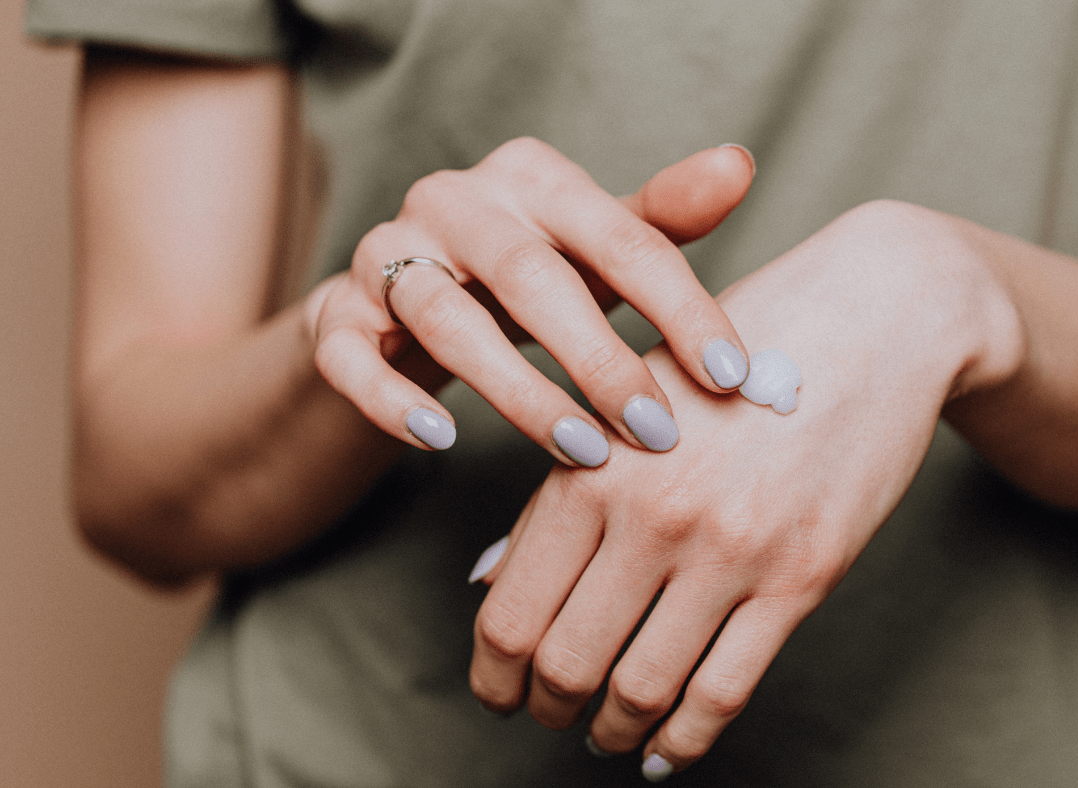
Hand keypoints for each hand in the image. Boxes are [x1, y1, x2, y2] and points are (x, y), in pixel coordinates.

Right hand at [304, 138, 756, 463]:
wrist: (400, 303)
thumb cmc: (524, 276)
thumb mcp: (594, 246)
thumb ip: (661, 217)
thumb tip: (738, 165)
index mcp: (531, 176)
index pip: (622, 238)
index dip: (681, 308)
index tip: (732, 378)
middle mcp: (453, 200)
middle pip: (531, 276)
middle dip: (600, 360)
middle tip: (658, 430)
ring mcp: (385, 254)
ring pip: (445, 318)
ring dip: (518, 391)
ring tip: (581, 450)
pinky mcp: (334, 313)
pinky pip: (351, 356)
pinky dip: (393, 400)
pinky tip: (442, 440)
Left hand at [468, 201, 1025, 776]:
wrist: (875, 316)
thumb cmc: (741, 349)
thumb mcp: (633, 399)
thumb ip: (559, 493)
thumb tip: (490, 583)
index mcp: (593, 465)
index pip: (511, 612)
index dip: (493, 675)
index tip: (500, 693)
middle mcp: (653, 512)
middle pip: (566, 662)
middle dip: (547, 708)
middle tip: (552, 716)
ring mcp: (731, 549)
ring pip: (642, 688)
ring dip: (612, 730)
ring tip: (607, 733)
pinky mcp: (802, 576)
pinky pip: (725, 692)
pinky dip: (685, 741)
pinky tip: (668, 751)